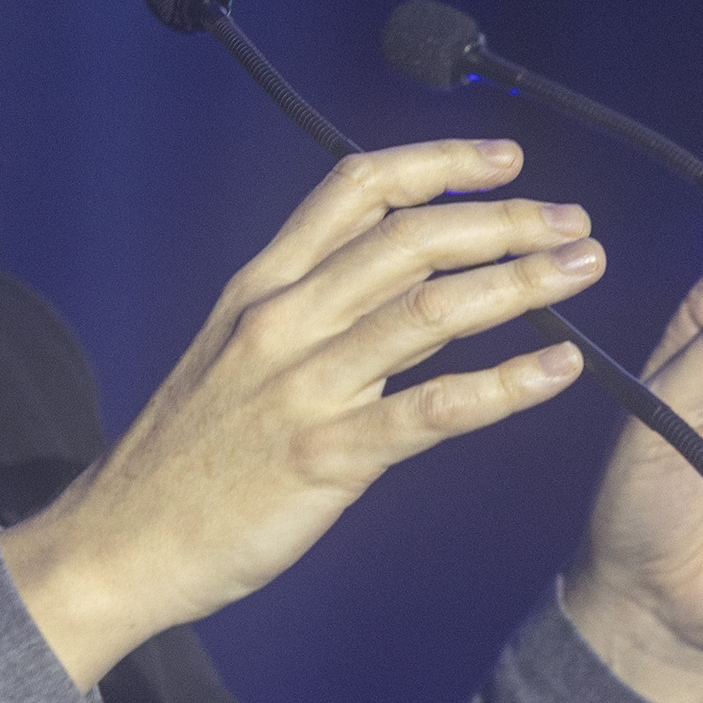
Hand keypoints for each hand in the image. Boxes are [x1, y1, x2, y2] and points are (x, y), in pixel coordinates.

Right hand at [1, 140, 602, 686]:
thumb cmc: (184, 456)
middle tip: (572, 220)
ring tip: (585, 268)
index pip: (355, 189)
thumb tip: (396, 268)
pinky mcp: (324, 458)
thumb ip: (308, 305)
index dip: (438, 163)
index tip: (507, 158)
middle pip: (409, 238)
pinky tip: (561, 369)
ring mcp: (303, 388)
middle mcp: (283, 321)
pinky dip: (506, 385)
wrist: (117, 543)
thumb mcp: (233, 352)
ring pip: (430, 310)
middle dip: (504, 218)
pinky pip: (431, 410)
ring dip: (521, 281)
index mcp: (261, 286)